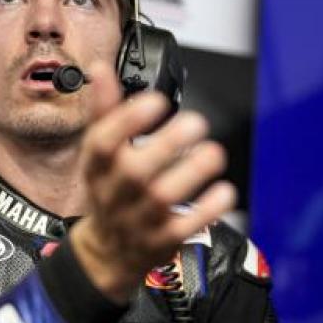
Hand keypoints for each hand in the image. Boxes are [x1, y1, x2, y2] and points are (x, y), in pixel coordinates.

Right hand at [71, 92, 235, 302]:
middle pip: (136, 170)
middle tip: (196, 122)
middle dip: (168, 144)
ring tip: (214, 152)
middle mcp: (116, 193)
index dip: (128, 119)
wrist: (108, 252)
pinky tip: (223, 191)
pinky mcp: (162, 240)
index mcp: (99, 167)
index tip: (157, 100)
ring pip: (163, 197)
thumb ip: (104, 111)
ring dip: (192, 172)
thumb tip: (101, 70)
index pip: (103, 142)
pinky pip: (185, 226)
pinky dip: (206, 209)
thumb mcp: (99, 154)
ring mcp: (139, 219)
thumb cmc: (108, 193)